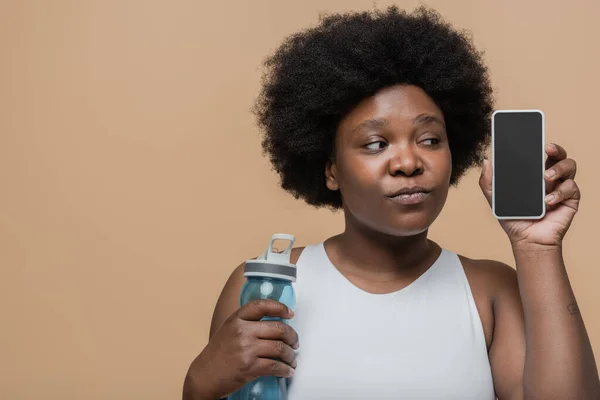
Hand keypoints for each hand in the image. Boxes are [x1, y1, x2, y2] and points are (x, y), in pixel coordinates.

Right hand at [183, 300, 298, 399]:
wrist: (204, 376)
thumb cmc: (218, 354)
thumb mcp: (229, 330)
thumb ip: (247, 323)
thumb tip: (273, 323)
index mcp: (236, 319)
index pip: (262, 305)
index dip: (280, 307)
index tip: (290, 314)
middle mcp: (242, 331)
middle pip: (278, 328)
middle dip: (292, 336)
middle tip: (295, 342)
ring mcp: (246, 349)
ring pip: (280, 348)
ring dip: (291, 355)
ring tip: (292, 359)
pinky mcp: (250, 367)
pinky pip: (275, 366)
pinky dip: (285, 370)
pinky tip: (287, 371)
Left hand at [479, 143, 579, 248]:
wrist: (526, 240)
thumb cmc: (513, 220)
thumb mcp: (495, 200)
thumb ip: (488, 182)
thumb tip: (486, 161)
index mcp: (534, 175)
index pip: (540, 154)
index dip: (540, 144)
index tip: (536, 139)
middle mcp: (550, 178)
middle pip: (559, 155)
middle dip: (556, 149)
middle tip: (547, 149)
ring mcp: (561, 188)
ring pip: (570, 166)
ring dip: (559, 168)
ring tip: (546, 177)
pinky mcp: (570, 200)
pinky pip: (571, 188)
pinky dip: (559, 192)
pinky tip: (548, 200)